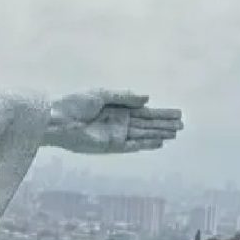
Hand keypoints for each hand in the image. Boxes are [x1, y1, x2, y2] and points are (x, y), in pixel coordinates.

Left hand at [44, 91, 182, 153]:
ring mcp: (114, 134)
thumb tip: (147, 98)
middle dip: (164, 124)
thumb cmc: (74, 104)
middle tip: (182, 125)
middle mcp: (118, 122)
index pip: (144, 111)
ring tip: (175, 134)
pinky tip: (158, 143)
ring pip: (142, 134)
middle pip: (147, 123)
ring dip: (158, 134)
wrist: (56, 120)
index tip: (178, 113)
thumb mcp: (101, 94)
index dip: (161, 113)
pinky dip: (144, 144)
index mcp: (116, 108)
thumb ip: (124, 96)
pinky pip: (131, 146)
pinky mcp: (109, 145)